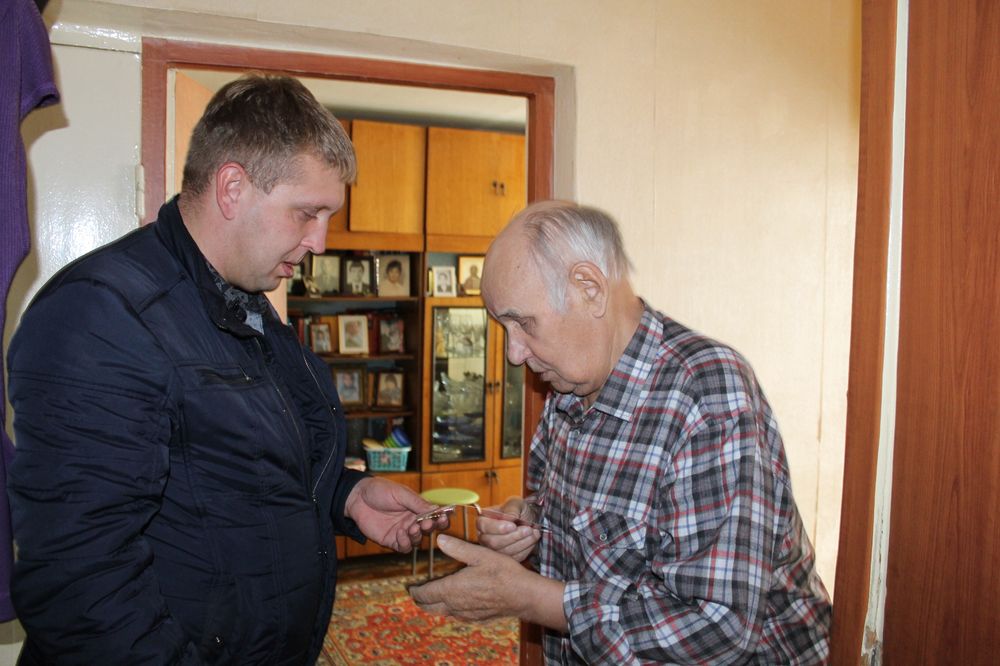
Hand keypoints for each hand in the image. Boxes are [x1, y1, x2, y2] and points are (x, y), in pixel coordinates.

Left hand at [344, 477, 448, 552]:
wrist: (357, 498)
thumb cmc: (380, 490)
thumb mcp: (400, 493)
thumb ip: (417, 503)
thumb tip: (436, 509)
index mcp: (417, 508)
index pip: (435, 515)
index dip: (442, 518)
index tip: (444, 517)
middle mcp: (412, 521)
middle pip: (429, 529)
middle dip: (431, 527)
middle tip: (427, 523)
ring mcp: (402, 532)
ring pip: (417, 540)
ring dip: (417, 536)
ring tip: (411, 528)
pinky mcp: (391, 540)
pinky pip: (403, 547)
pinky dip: (405, 543)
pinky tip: (400, 534)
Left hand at [408, 535, 530, 620]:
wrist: (523, 595)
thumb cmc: (503, 573)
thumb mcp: (480, 554)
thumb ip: (458, 548)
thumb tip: (439, 539)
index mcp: (452, 589)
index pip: (424, 594)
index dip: (414, 591)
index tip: (410, 585)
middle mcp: (455, 605)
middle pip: (429, 607)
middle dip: (421, 600)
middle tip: (417, 591)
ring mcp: (465, 614)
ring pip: (443, 612)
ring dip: (435, 605)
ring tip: (433, 595)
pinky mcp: (476, 618)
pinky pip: (456, 615)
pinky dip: (450, 609)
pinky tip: (456, 601)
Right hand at [476, 497, 540, 561]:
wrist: (528, 520)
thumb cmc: (518, 510)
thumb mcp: (516, 503)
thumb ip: (512, 508)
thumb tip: (510, 517)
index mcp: (483, 520)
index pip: (484, 525)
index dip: (498, 527)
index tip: (513, 525)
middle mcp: (485, 536)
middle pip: (493, 542)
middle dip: (513, 537)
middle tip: (528, 529)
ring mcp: (493, 549)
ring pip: (504, 552)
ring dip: (522, 543)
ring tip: (533, 533)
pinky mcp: (504, 558)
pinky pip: (513, 558)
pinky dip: (525, 550)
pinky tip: (532, 540)